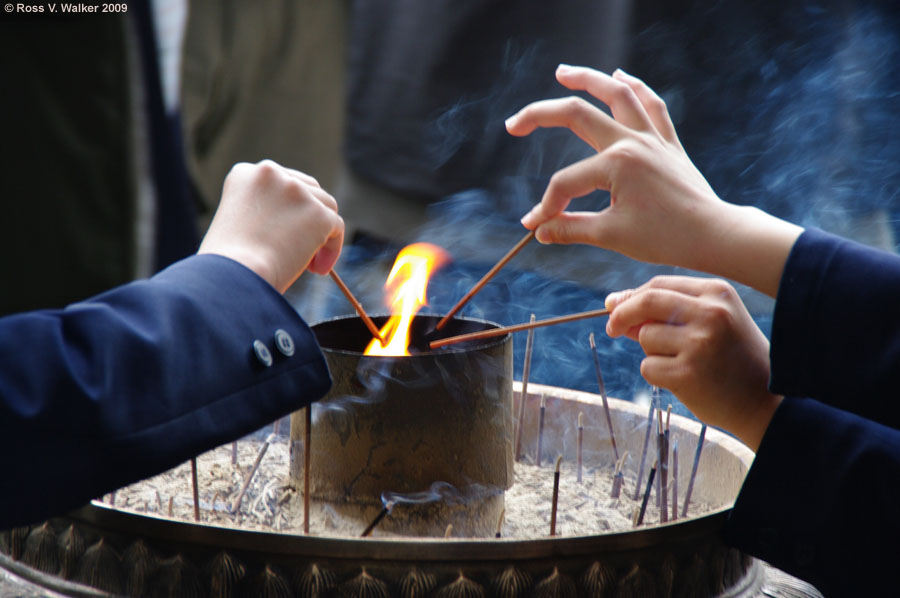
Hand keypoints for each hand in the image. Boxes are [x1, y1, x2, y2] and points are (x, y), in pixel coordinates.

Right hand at [198, 160, 343, 292]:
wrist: (233, 278)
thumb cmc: (229, 265)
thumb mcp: (237, 224)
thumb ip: (262, 212)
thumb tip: (294, 223)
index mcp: (245, 174)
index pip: (280, 183)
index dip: (288, 209)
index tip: (285, 233)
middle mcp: (270, 173)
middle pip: (307, 188)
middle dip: (308, 216)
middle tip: (301, 247)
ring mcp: (296, 191)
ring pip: (325, 207)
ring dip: (321, 234)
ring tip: (309, 264)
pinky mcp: (317, 213)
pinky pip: (336, 228)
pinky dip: (331, 249)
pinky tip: (318, 269)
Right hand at [506, 65, 801, 296]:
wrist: (713, 235)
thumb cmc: (665, 238)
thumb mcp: (611, 235)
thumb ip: (570, 229)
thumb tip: (538, 230)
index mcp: (616, 164)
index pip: (566, 183)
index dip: (547, 206)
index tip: (536, 226)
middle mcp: (632, 141)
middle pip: (578, 115)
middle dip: (540, 115)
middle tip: (514, 123)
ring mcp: (653, 137)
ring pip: (618, 94)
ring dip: (589, 79)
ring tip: (564, 71)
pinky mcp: (669, 143)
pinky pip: (652, 105)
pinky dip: (636, 88)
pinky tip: (621, 76)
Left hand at [605, 276, 781, 450]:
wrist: (765, 403)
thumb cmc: (733, 359)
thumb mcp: (713, 321)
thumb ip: (668, 310)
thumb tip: (614, 303)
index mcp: (718, 293)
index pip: (659, 285)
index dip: (631, 296)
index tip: (614, 306)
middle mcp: (710, 313)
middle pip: (647, 302)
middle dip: (622, 314)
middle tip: (612, 328)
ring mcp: (699, 343)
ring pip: (645, 337)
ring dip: (652, 352)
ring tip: (683, 363)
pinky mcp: (688, 373)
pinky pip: (648, 367)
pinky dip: (657, 375)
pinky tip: (684, 381)